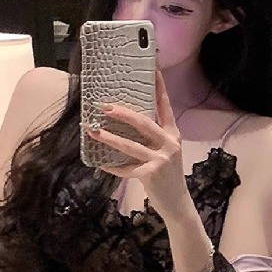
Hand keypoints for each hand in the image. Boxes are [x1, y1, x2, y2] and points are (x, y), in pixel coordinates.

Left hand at [84, 70, 191, 223]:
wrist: (177, 204)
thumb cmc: (166, 175)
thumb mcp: (165, 152)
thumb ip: (151, 138)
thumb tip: (125, 121)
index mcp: (172, 134)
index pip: (164, 105)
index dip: (158, 87)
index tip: (152, 68)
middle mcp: (169, 143)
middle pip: (143, 122)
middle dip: (121, 113)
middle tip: (103, 105)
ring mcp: (161, 159)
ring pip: (130, 145)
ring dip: (109, 138)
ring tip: (93, 131)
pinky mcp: (151, 174)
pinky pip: (126, 168)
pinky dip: (112, 166)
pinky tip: (100, 163)